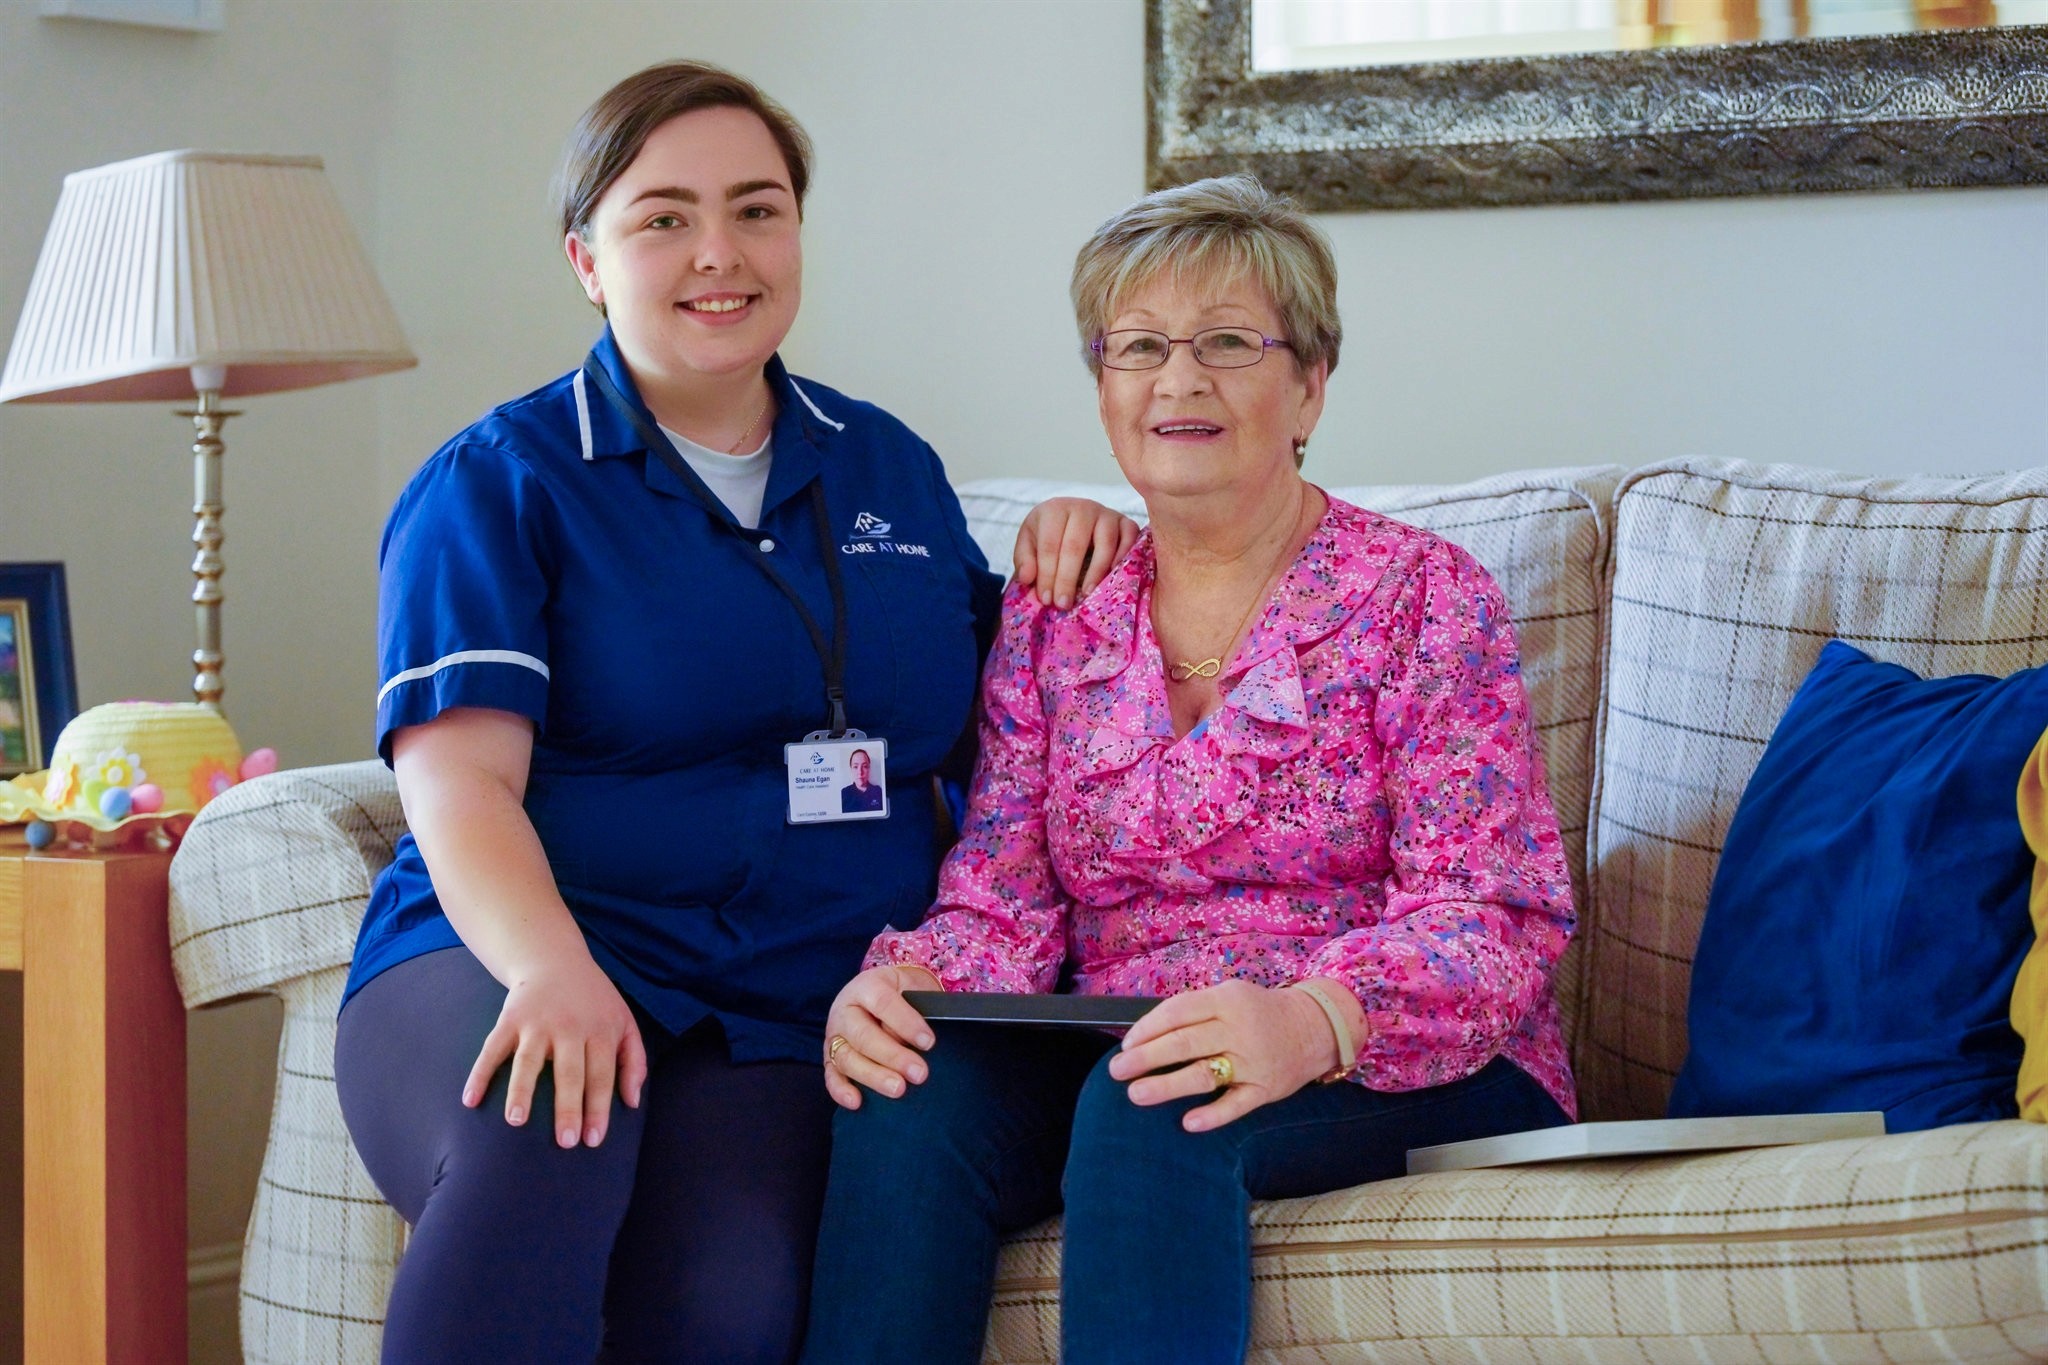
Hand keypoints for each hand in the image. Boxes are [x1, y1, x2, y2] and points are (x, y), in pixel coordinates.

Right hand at [462, 954, 647, 1148]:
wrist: (555, 960)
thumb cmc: (594, 1001)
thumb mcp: (624, 1022)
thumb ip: (633, 1061)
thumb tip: (632, 1102)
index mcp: (600, 1031)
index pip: (601, 1075)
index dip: (598, 1108)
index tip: (593, 1140)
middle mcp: (569, 1027)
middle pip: (569, 1072)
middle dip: (568, 1108)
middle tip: (565, 1141)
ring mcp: (537, 1023)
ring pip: (528, 1061)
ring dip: (522, 1091)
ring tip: (516, 1120)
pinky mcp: (509, 1019)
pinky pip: (492, 1049)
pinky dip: (479, 1073)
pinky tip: (470, 1100)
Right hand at [822, 964, 940, 1109]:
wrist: (884, 992)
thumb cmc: (902, 993)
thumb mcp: (911, 988)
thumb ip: (915, 1009)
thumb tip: (923, 1042)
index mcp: (866, 986)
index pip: (883, 1002)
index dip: (905, 1023)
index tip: (929, 1042)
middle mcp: (845, 1010)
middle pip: (863, 1035)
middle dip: (893, 1056)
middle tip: (919, 1073)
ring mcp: (834, 1035)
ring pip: (847, 1058)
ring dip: (873, 1076)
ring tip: (898, 1090)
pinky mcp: (829, 1057)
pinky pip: (831, 1075)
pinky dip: (840, 1090)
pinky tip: (857, 1102)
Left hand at [1012, 498, 1139, 608]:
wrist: (1074, 520)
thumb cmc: (1050, 535)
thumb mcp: (1029, 543)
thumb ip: (1024, 560)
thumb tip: (1027, 578)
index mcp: (1054, 510)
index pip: (1049, 544)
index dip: (1046, 574)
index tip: (1045, 599)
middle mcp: (1082, 507)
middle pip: (1074, 545)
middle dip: (1067, 578)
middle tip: (1063, 604)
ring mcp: (1107, 513)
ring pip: (1104, 543)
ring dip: (1096, 572)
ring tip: (1086, 594)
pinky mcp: (1126, 522)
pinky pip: (1129, 540)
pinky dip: (1122, 559)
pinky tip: (1111, 579)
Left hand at [1108, 980, 1337, 1131]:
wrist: (1315, 1027)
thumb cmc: (1258, 1012)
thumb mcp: (1229, 996)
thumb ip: (1194, 1012)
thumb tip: (1146, 1035)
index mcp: (1226, 1000)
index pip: (1178, 1012)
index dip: (1147, 1029)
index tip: (1126, 1045)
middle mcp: (1239, 1029)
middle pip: (1185, 1043)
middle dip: (1147, 1057)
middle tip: (1117, 1071)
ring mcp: (1253, 1061)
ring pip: (1205, 1074)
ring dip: (1168, 1086)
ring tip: (1137, 1094)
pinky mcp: (1266, 1090)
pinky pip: (1237, 1105)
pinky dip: (1213, 1115)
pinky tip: (1188, 1123)